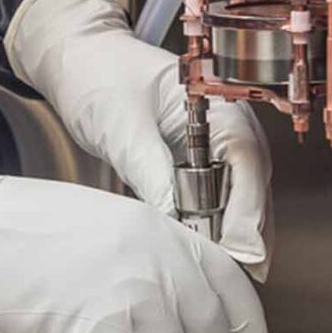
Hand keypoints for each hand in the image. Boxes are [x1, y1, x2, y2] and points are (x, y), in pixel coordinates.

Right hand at [0, 145, 267, 332]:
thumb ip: (147, 263)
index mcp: (162, 231)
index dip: (245, 326)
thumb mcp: (103, 229)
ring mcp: (130, 295)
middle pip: (210, 328)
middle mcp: (158, 261)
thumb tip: (172, 308)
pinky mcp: (94, 326)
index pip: (232, 287)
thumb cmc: (19, 227)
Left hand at [5, 0, 273, 280]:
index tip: (243, 251)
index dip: (250, 209)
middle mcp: (227, 123)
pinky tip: (207, 251)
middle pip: (253, 183)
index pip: (247, 159)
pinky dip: (215, 224)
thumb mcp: (122, 126)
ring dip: (234, 232)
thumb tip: (174, 223)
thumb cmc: (101, 74)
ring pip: (241, 195)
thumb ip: (151, 172)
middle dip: (248, 231)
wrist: (78, 57)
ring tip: (225, 272)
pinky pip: (218, 196)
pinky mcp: (199, 160)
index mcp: (217, 101)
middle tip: (237, 276)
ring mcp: (217, 142)